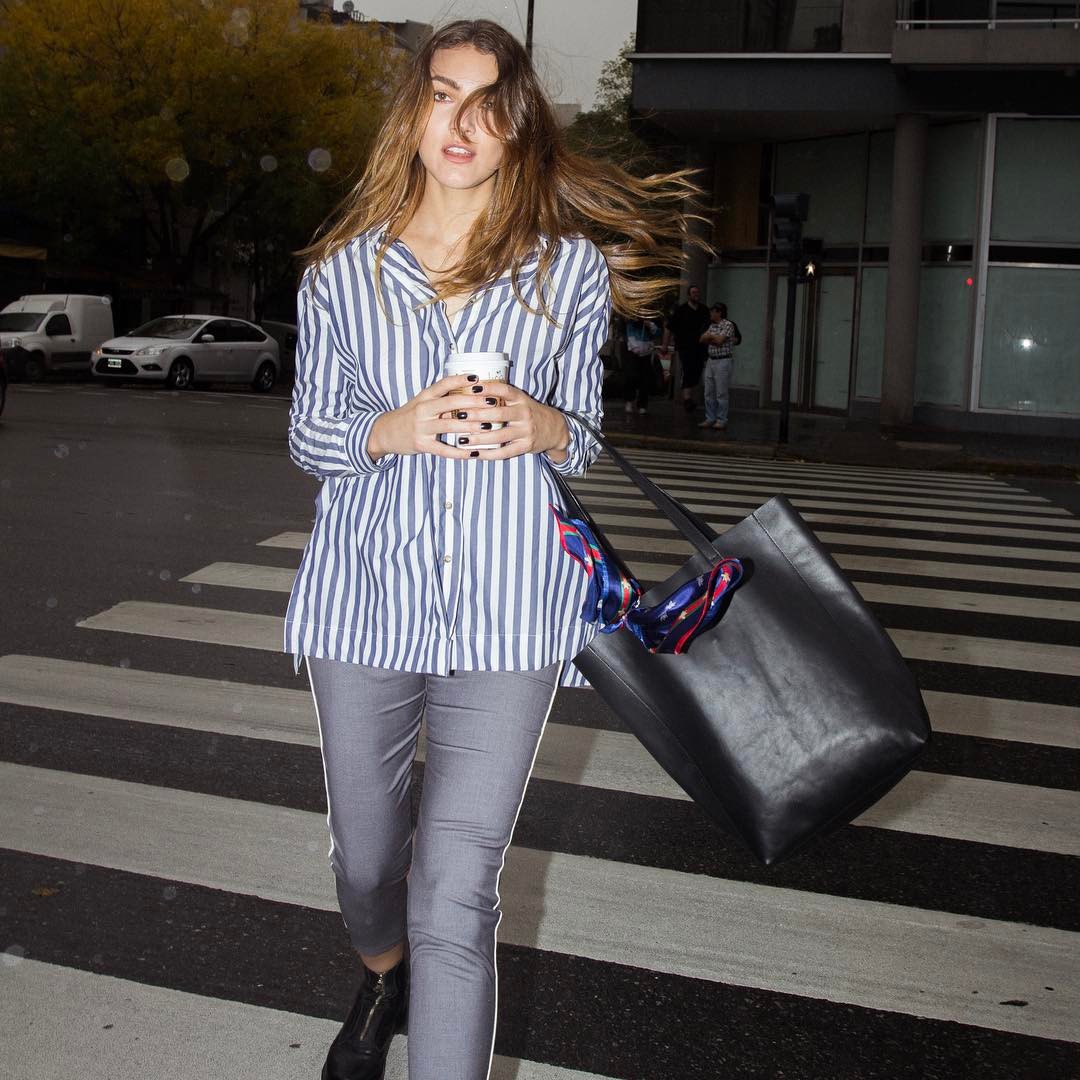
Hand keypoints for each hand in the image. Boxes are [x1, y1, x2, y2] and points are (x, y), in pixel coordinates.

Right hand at [366, 374, 508, 460]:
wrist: (385, 432)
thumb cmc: (411, 415)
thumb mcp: (423, 402)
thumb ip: (443, 398)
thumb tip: (471, 391)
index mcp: (425, 396)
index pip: (444, 384)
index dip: (460, 380)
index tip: (477, 377)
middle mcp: (423, 410)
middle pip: (451, 403)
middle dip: (473, 402)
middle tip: (492, 402)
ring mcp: (422, 428)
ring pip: (450, 426)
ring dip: (471, 426)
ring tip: (488, 426)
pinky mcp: (422, 445)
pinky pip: (444, 450)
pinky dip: (460, 452)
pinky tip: (474, 453)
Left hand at [420, 381, 569, 461]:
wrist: (553, 428)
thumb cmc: (528, 412)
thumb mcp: (519, 400)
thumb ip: (500, 396)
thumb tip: (470, 390)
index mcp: (521, 399)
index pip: (504, 390)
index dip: (488, 388)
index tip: (471, 387)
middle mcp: (524, 414)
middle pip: (499, 414)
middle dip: (476, 415)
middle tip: (458, 415)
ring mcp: (526, 431)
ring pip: (500, 435)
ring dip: (479, 438)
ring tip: (461, 439)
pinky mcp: (526, 446)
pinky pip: (505, 452)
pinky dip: (488, 454)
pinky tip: (474, 454)